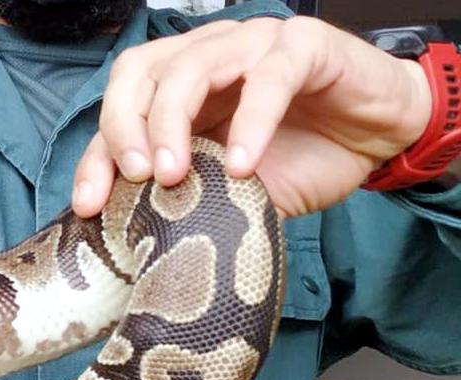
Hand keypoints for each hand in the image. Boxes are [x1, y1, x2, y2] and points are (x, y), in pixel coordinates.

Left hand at [71, 16, 432, 219]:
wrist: (380, 136)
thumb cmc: (303, 157)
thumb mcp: (232, 192)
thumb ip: (189, 200)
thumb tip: (141, 242)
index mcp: (178, 89)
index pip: (119, 110)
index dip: (97, 155)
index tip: (90, 205)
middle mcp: (206, 57)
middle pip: (139, 75)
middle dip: (123, 127)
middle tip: (135, 178)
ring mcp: (250, 45)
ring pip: (189, 67)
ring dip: (171, 123)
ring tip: (174, 175)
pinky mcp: (302, 46)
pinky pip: (267, 77)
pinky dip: (250, 122)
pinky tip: (242, 166)